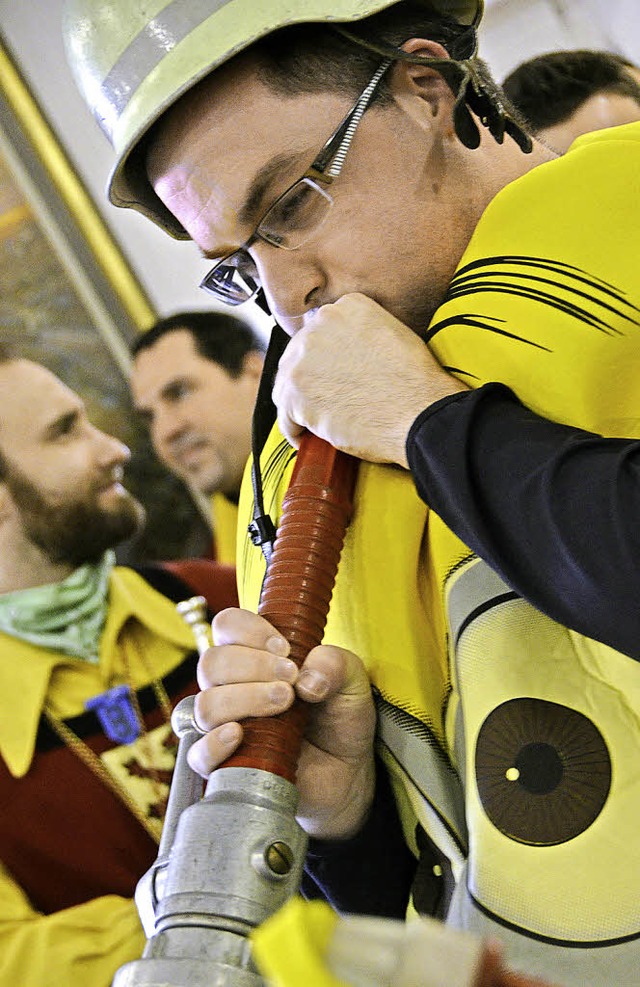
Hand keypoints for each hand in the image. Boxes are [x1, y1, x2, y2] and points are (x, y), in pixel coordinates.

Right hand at [188, 607, 376, 839]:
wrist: (348, 769)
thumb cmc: (340, 716)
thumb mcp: (351, 681)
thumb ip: (335, 664)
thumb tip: (306, 679)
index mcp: (255, 655)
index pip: (227, 626)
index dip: (249, 631)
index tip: (284, 648)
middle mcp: (233, 686)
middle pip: (211, 663)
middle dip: (252, 666)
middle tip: (291, 680)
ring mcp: (225, 725)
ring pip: (206, 704)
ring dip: (244, 699)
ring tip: (284, 703)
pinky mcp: (226, 763)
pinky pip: (198, 754)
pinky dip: (213, 744)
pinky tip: (240, 736)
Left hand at [273, 293, 467, 465]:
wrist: (419, 411)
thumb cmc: (414, 382)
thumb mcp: (393, 334)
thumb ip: (361, 334)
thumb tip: (344, 356)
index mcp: (345, 307)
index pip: (319, 335)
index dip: (323, 362)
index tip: (330, 379)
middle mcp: (319, 326)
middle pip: (298, 358)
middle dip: (308, 382)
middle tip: (324, 404)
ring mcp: (303, 358)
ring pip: (287, 386)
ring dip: (299, 406)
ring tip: (317, 423)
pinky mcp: (296, 393)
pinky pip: (286, 417)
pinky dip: (296, 431)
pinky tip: (310, 439)